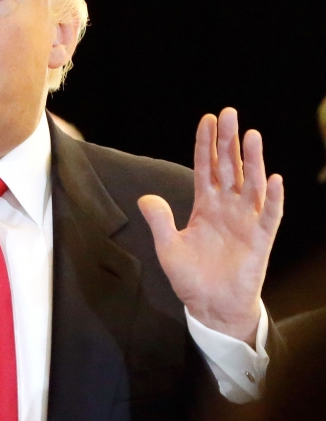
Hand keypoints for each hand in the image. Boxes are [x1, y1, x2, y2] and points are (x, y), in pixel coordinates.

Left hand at [138, 108, 282, 345]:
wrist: (211, 307)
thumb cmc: (191, 278)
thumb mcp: (168, 248)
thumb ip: (159, 222)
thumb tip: (145, 198)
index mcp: (206, 207)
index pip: (206, 168)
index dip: (206, 145)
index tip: (208, 119)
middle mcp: (228, 208)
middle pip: (229, 168)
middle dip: (228, 141)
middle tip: (229, 113)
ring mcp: (246, 222)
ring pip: (252, 184)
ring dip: (253, 161)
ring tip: (251, 135)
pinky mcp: (260, 240)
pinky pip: (269, 216)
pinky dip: (273, 199)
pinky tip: (275, 180)